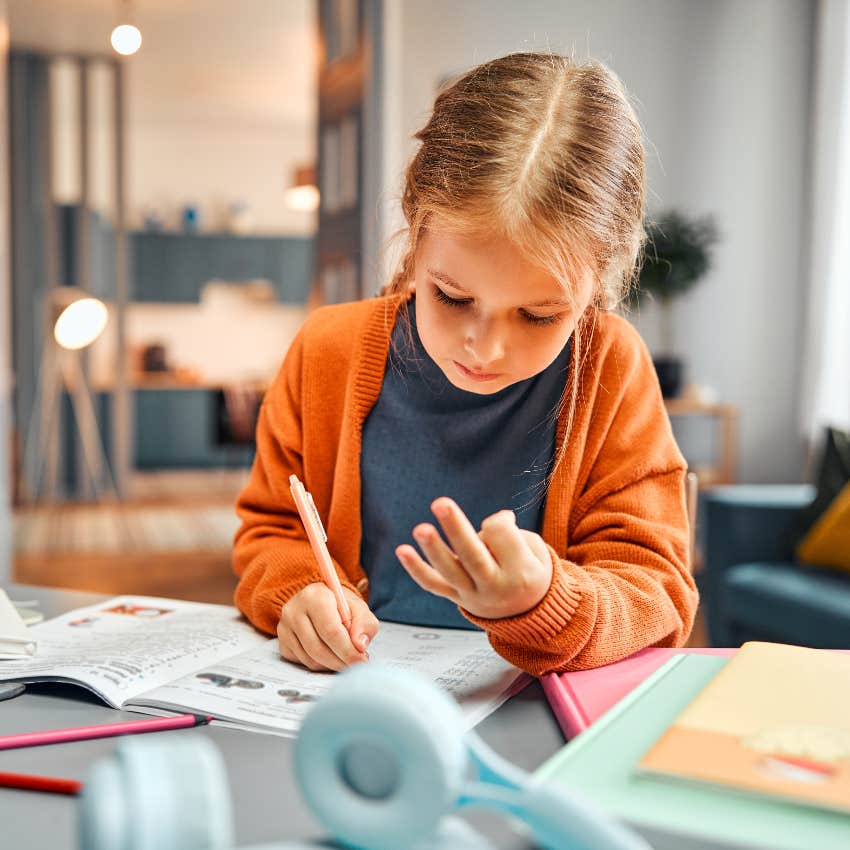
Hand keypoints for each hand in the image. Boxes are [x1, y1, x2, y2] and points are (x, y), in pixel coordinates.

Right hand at [278, 583, 378, 671]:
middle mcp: (294, 610)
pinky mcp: (282, 642)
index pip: (330, 630)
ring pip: (311, 659)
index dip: (348, 649)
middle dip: (341, 661)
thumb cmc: (340, 606)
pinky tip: (331, 655)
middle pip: (319, 648)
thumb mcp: (359, 608)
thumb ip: (364, 624)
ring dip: (332, 665)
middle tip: (356, 664)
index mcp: (314, 596)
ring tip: (345, 658)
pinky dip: (321, 665)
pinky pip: (303, 663)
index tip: (361, 659)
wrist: (320, 603)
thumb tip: (360, 645)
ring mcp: (285, 627)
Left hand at [395, 498, 552, 619]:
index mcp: (521, 574)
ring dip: (433, 549)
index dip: (501, 521)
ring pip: (450, 571)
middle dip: (456, 528)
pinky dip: (416, 569)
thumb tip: (495, 522)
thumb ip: (514, 536)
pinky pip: (434, 584)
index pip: (502, 535)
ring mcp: (473, 595)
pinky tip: (402, 550)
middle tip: (441, 502)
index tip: (505, 522)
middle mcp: (495, 587)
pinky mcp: (457, 597)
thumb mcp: (537, 553)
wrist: (528, 613)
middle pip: (473, 555)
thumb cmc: (531, 571)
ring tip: (420, 528)